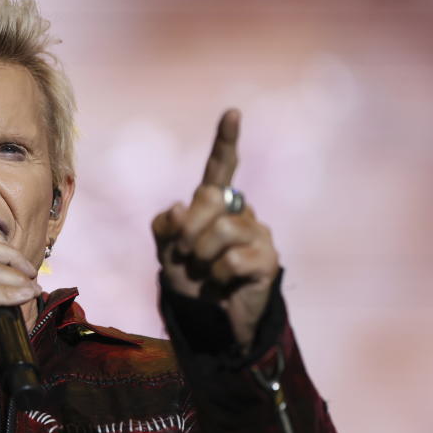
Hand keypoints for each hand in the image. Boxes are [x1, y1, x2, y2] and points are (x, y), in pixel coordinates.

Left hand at [151, 109, 279, 350]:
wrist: (210, 319)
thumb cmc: (191, 279)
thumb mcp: (166, 251)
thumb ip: (165, 227)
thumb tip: (180, 206)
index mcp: (215, 205)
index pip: (220, 169)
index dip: (226, 142)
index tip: (232, 113)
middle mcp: (240, 212)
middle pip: (209, 197)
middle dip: (188, 229)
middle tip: (187, 254)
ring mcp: (257, 234)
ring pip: (221, 230)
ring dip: (201, 256)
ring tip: (206, 272)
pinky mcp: (268, 260)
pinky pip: (231, 260)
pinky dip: (217, 275)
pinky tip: (223, 284)